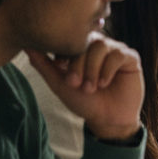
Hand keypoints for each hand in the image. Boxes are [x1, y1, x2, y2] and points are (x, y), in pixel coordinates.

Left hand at [24, 34, 142, 140]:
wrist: (107, 119)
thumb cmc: (84, 102)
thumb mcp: (59, 83)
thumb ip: (44, 65)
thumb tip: (26, 46)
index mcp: (82, 49)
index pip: (71, 39)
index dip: (65, 53)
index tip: (60, 70)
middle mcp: (98, 47)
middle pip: (86, 41)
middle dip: (78, 64)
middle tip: (75, 84)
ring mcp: (115, 51)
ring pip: (101, 46)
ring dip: (93, 68)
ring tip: (91, 87)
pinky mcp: (131, 58)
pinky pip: (118, 54)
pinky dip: (108, 69)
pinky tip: (104, 84)